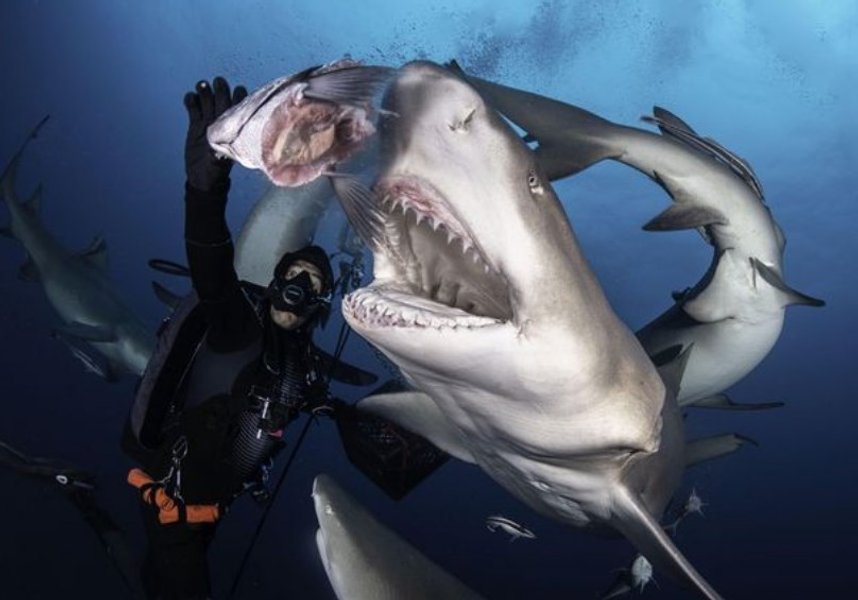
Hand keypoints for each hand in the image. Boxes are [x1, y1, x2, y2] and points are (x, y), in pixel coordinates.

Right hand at [183, 77, 246, 191]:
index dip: (240, 98)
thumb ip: (219, 154)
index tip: (239, 89)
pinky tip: (189, 98)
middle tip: (217, 82)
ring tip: (201, 85)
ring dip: (205, 92)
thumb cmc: (216, 171)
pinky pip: (193, 109)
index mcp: (232, 129)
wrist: (202, 178)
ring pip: (207, 102)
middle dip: (221, 90)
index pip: (239, 109)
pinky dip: (191, 102)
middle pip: (222, 101)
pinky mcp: (195, 126)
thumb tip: (218, 151)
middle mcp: (221, 123)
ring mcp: (208, 123)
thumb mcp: (219, 164)